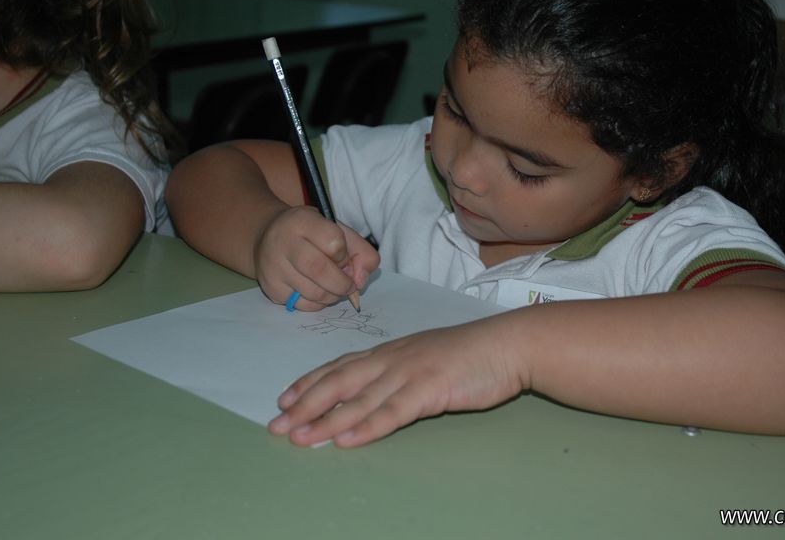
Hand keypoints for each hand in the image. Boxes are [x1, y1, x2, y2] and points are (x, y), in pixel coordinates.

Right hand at [253, 205, 379, 310]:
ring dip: (333, 295)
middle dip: (342, 283)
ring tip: (333, 287)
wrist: (268, 239)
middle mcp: (283, 242)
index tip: (343, 257)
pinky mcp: (271, 288)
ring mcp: (274, 267)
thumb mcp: (337, 230)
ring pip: (314, 293)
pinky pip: (304, 305)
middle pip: (320, 271)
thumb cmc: (310, 235)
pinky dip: (319, 303)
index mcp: (303, 221)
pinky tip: (318, 291)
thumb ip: (361, 251)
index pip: (334, 243)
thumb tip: (361, 280)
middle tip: (348, 285)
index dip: (345, 255)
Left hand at [268, 315, 526, 446]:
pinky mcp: (430, 390)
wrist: (507, 344)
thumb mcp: (427, 356)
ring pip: (359, 400)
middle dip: (305, 404)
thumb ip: (401, 370)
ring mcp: (410, 373)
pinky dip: (366, 427)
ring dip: (326, 420)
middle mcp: (394, 359)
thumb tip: (377, 388)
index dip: (311, 382)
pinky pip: (392, 413)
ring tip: (300, 437)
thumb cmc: (472, 353)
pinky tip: (346, 440)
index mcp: (393, 351)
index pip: (342, 365)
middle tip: (278, 424)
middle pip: (339, 381)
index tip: (285, 398)